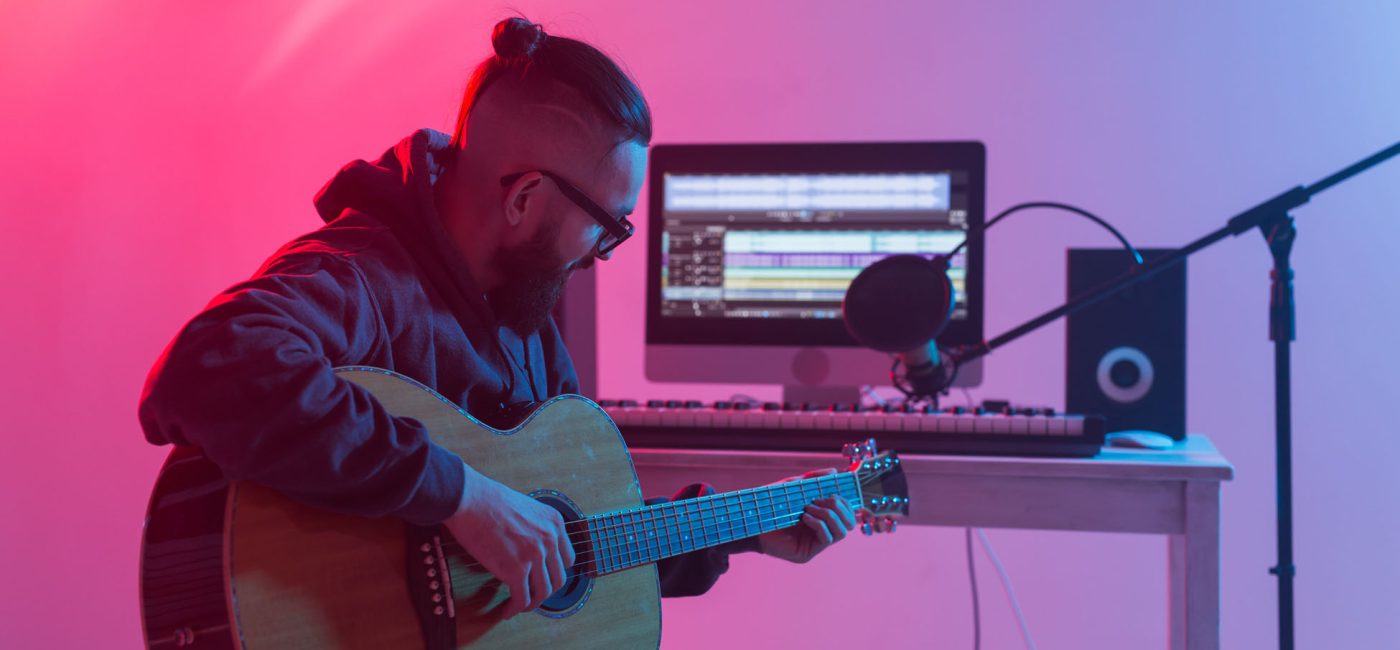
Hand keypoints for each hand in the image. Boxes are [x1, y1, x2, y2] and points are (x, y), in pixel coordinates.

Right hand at [441, 463, 574, 617]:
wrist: (470, 500)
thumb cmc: (488, 500)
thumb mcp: (526, 507)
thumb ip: (535, 527)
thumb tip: (528, 547)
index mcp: (554, 522)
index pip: (567, 558)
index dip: (555, 571)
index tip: (544, 577)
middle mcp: (549, 539)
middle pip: (558, 578)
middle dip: (545, 590)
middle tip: (532, 594)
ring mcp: (534, 555)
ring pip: (542, 592)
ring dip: (532, 603)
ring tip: (519, 605)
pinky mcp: (516, 569)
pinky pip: (521, 598)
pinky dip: (515, 609)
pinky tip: (507, 610)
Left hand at [756, 469, 858, 563]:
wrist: (750, 519)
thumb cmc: (770, 504)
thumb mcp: (794, 487)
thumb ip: (813, 480)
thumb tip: (834, 471)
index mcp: (822, 518)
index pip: (848, 512)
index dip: (844, 501)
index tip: (828, 491)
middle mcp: (822, 533)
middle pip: (850, 523)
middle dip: (838, 507)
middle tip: (818, 499)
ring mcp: (815, 545)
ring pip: (842, 532)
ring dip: (829, 515)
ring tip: (808, 508)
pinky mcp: (806, 553)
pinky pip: (827, 538)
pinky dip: (819, 524)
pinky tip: (804, 517)